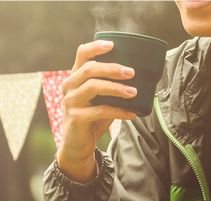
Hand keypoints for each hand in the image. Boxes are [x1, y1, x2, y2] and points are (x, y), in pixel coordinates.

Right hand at [56, 40, 138, 181]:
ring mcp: (71, 102)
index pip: (81, 54)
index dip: (96, 47)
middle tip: (131, 72)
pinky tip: (131, 114)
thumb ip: (110, 87)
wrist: (77, 145)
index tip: (113, 45)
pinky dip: (118, 111)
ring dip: (116, 88)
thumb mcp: (100, 99)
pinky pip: (100, 110)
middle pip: (89, 69)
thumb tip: (141, 78)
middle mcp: (69, 86)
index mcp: (75, 77)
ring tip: (133, 92)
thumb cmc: (92, 118)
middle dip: (112, 68)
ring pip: (93, 87)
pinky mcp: (76, 118)